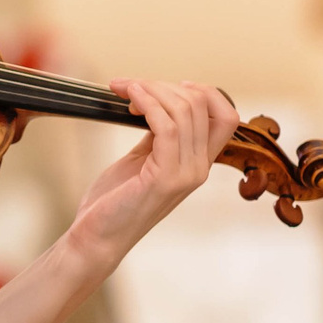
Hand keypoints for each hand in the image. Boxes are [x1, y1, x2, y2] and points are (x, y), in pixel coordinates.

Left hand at [65, 80, 239, 265]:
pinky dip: (148, 103)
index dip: (203, 92)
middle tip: (129, 86)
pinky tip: (129, 97)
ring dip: (152, 90)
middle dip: (163, 86)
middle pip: (203, 106)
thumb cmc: (114, 201)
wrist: (97, 237)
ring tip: (124, 89)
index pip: (226, 117)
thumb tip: (158, 104)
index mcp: (197, 162)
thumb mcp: (141, 161)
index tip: (167, 85)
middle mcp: (199, 168)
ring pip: (186, 111)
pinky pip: (167, 127)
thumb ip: (157, 136)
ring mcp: (186, 174)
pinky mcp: (165, 178)